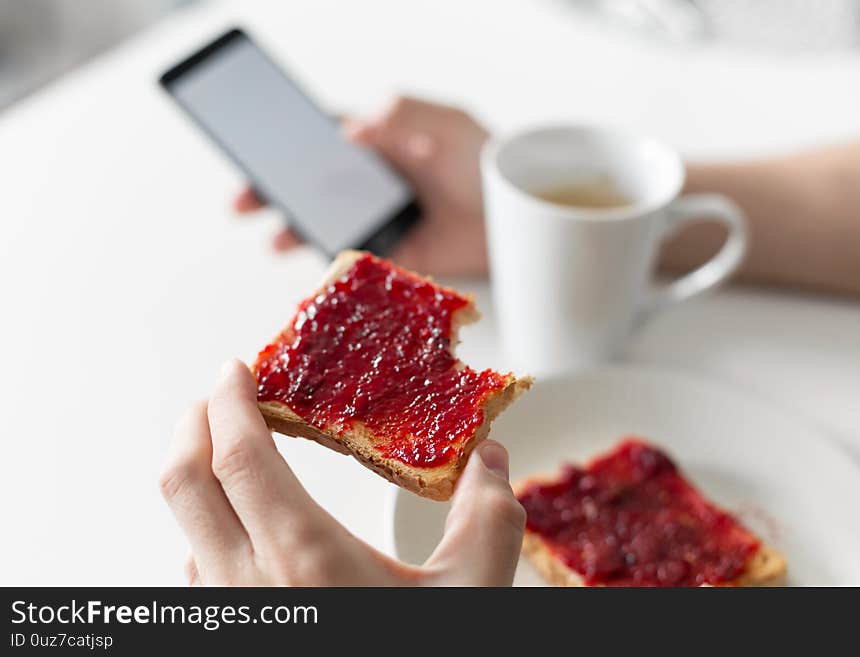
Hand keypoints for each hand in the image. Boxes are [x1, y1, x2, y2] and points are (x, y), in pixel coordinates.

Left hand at [160, 360, 524, 585]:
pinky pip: (197, 568)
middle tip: (223, 395)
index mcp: (302, 558)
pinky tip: (245, 525)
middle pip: (184, 480)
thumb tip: (492, 460)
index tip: (239, 367)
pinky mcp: (230, 634)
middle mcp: (247, 585)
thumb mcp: (471, 595)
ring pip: (184, 525)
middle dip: (194, 423)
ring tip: (231, 449)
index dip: (230, 400)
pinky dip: (207, 524)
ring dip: (197, 474)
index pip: (239, 455)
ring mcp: (229, 614)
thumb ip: (488, 519)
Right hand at [234, 97, 489, 275]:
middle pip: (311, 187)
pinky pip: (355, 261)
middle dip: (274, 195)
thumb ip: (397, 118)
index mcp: (380, 143)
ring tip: (276, 239)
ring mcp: (380, 219)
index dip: (284, 151)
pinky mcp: (394, 254)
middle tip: (243, 203)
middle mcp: (373, 183)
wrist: (517, 214)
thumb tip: (349, 128)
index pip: (320, 144)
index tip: (255, 159)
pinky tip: (317, 264)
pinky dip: (332, 265)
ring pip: (325, 226)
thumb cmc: (485, 163)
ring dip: (294, 232)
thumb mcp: (444, 124)